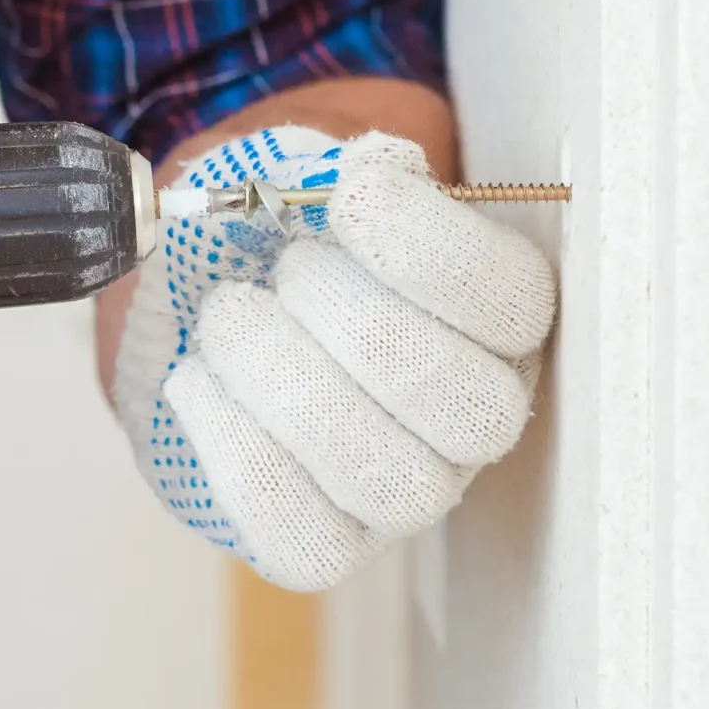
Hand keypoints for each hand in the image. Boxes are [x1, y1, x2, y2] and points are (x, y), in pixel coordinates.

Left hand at [112, 127, 555, 589]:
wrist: (195, 303)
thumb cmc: (269, 235)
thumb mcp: (297, 175)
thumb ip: (328, 163)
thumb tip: (363, 172)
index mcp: (498, 314)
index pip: (513, 301)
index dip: (429, 250)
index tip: (349, 194)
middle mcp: (476, 413)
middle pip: (464, 402)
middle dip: (354, 324)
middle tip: (286, 269)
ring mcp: (410, 490)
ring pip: (389, 477)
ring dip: (287, 384)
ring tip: (229, 315)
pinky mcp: (328, 544)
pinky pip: (301, 536)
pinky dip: (234, 449)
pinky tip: (196, 381)